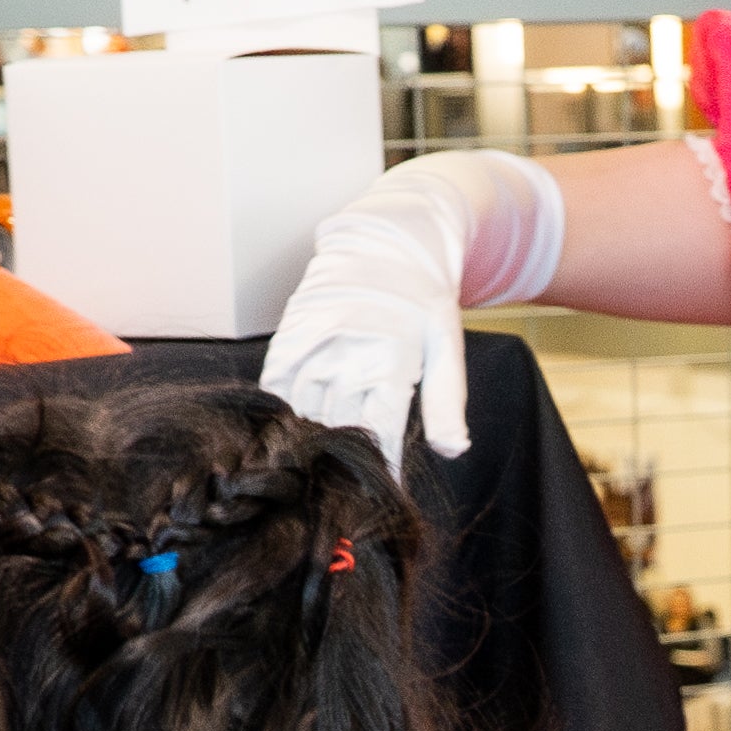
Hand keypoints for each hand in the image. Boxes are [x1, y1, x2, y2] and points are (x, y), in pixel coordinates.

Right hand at [261, 191, 472, 470]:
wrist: (390, 237)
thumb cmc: (424, 296)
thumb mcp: (446, 344)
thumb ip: (446, 401)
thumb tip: (453, 451)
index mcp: (392, 361)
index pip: (380, 433)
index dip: (379, 467)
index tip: (377, 494)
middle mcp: (350, 354)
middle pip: (338, 426)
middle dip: (340, 458)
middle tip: (339, 488)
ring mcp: (318, 341)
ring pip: (305, 407)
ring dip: (308, 437)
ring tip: (311, 464)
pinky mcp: (294, 328)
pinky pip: (278, 378)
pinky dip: (281, 404)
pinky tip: (286, 424)